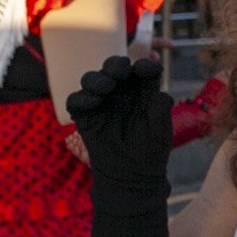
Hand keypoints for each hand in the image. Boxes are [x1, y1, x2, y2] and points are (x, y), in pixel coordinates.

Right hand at [66, 55, 171, 195]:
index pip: (142, 69)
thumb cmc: (151, 147)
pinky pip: (76, 100)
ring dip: (97, 79)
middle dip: (115, 65)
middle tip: (119, 73)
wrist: (133, 172)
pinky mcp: (84, 115)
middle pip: (115, 67)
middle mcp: (121, 92)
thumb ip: (160, 101)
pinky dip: (82, 98)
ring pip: (92, 79)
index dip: (145, 65)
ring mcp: (101, 101)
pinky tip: (93, 102)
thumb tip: (157, 83)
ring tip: (106, 88)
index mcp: (142, 90)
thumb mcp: (161, 123)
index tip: (146, 71)